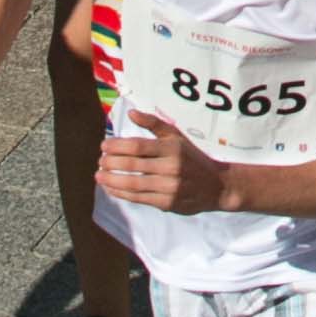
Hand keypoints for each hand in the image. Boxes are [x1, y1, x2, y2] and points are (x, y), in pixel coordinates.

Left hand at [95, 109, 232, 214]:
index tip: (104, 145)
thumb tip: (131, 113)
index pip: (138, 146)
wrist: (216, 186)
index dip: (117, 146)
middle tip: (99, 160)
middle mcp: (170, 167)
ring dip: (111, 180)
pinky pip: (138, 198)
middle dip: (111, 163)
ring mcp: (168, 187)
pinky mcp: (166, 203)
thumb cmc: (193, 158)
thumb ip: (154, 124)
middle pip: (132, 165)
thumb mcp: (178, 137)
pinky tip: (111, 188)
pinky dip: (121, 193)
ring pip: (132, 184)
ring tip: (99, 175)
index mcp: (172, 147)